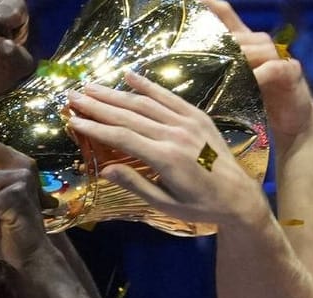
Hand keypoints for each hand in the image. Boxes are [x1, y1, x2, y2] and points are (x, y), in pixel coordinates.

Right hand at [65, 72, 270, 229]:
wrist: (239, 196)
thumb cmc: (201, 207)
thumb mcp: (166, 204)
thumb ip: (136, 184)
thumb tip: (106, 169)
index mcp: (166, 159)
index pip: (122, 137)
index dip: (96, 128)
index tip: (74, 120)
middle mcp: (176, 135)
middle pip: (129, 115)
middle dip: (98, 104)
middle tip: (73, 96)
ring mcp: (188, 122)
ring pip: (146, 103)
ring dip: (116, 93)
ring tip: (91, 87)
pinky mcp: (198, 116)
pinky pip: (169, 96)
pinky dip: (148, 85)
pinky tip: (129, 76)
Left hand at [203, 0, 312, 144]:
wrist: (290, 122)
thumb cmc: (256, 103)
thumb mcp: (230, 86)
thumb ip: (211, 75)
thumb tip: (176, 73)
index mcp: (243, 43)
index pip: (224, 14)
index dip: (209, 5)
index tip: (191, 0)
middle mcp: (259, 44)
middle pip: (235, 35)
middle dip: (215, 44)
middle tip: (190, 54)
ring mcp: (276, 56)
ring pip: (253, 50)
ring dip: (236, 60)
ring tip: (218, 71)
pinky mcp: (290, 72)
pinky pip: (272, 68)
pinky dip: (259, 75)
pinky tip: (249, 81)